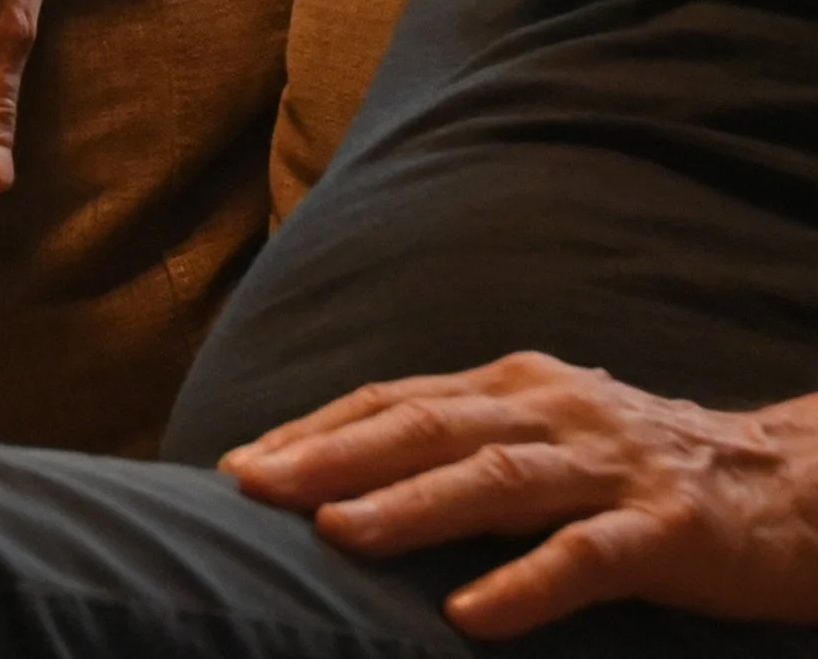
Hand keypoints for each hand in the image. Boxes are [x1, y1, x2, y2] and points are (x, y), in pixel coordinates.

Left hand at [223, 353, 817, 634]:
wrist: (796, 485)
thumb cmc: (643, 470)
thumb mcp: (547, 437)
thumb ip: (464, 445)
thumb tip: (345, 476)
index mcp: (511, 385)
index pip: (392, 398)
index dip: (314, 428)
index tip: (240, 463)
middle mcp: (550, 408)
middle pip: (424, 424)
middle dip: (331, 454)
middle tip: (253, 484)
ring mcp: (610, 465)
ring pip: (493, 480)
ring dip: (409, 506)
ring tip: (336, 533)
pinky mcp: (670, 529)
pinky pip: (588, 558)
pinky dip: (524, 583)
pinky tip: (469, 615)